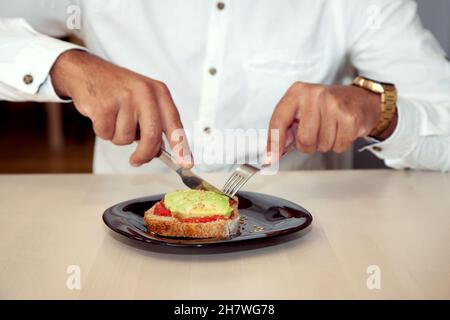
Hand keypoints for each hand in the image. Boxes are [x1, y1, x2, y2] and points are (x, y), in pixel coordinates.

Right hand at [50, 50, 192, 167]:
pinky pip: (106, 134)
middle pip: (152, 137)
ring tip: (113, 118)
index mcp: (159, 92)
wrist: (86, 71)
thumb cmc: (117, 89)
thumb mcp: (143, 98)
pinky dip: (102, 131)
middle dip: (144, 154)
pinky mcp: (104, 105)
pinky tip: (101, 115)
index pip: (175, 123)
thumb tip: (160, 150)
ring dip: (117, 136)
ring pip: (126, 139)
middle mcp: (144, 93)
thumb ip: (154, 122)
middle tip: (137, 160)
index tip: (186, 163)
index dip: (181, 146)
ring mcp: (124, 99)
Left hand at [265, 81, 392, 161]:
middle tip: (316, 133)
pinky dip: (339, 144)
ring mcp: (334, 105)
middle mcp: (315, 95)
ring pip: (321, 145)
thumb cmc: (328, 106)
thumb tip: (272, 152)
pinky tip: (342, 130)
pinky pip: (338, 146)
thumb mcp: (302, 109)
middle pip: (303, 139)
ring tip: (331, 128)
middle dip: (308, 145)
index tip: (270, 158)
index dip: (274, 142)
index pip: (279, 120)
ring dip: (325, 144)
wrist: (361, 100)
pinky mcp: (350, 118)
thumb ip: (286, 128)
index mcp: (297, 92)